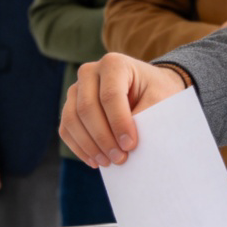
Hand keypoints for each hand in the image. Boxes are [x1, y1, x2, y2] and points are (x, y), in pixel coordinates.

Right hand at [59, 52, 187, 168]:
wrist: (147, 88)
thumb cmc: (155, 92)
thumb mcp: (160, 99)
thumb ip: (145, 116)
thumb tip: (128, 145)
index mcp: (113, 64)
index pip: (110, 95)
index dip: (118, 123)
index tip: (130, 145)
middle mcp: (89, 72)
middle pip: (87, 108)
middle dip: (103, 138)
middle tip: (120, 159)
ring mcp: (76, 88)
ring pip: (72, 119)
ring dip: (89, 145)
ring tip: (108, 162)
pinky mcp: (70, 106)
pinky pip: (66, 129)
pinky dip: (78, 147)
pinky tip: (95, 160)